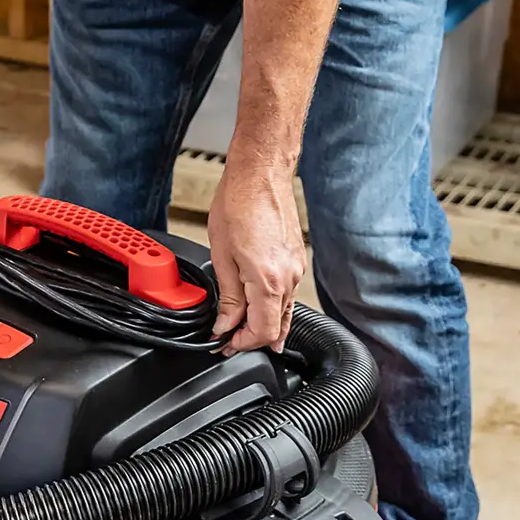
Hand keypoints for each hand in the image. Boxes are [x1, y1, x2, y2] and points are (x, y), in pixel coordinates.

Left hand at [205, 158, 306, 353]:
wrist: (260, 174)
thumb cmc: (239, 204)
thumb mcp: (222, 256)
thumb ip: (229, 297)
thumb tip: (226, 323)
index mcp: (268, 281)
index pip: (262, 332)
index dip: (242, 344)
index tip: (225, 344)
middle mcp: (289, 278)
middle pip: (276, 327)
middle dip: (252, 339)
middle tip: (230, 340)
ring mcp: (297, 269)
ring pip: (284, 313)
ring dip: (264, 325)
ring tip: (243, 330)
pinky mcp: (297, 260)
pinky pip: (288, 296)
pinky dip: (274, 309)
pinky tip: (261, 309)